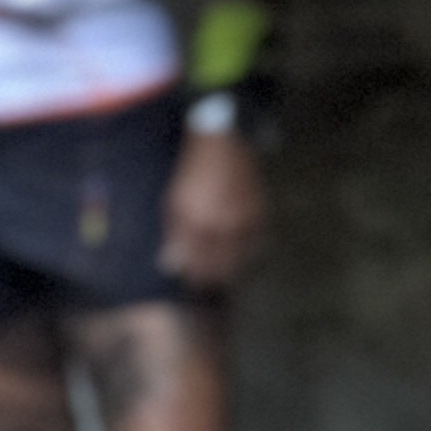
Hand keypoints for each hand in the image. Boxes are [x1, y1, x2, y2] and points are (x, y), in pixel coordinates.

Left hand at [159, 130, 264, 287]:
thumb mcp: (174, 203)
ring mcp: (245, 220)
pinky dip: (250, 255)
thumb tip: (171, 265)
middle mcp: (224, 226)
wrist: (222, 146)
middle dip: (211, 279)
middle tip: (205, 284)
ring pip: (241, 259)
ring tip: (222, 277)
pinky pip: (258, 244)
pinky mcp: (260, 213)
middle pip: (220, 266)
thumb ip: (175, 236)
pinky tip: (242, 258)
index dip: (193, 276)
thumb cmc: (192, 174)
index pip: (197, 263)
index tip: (189, 282)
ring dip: (231, 271)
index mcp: (198, 223)